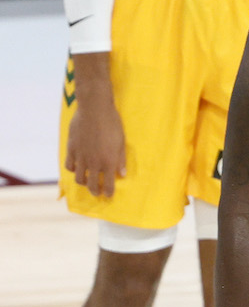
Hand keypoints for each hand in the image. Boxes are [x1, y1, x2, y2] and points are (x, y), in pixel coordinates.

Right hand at [65, 61, 126, 197]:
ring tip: (87, 182)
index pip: (108, 185)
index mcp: (108, 162)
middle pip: (91, 185)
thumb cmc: (112, 124)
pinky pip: (69, 165)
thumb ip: (120, 160)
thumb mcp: (121, 142)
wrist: (94, 110)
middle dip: (95, 191)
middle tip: (97, 192)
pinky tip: (77, 168)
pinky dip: (73, 169)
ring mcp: (81, 156)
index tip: (108, 196)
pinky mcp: (71, 149)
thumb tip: (122, 174)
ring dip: (83, 182)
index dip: (108, 192)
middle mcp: (93, 162)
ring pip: (78, 178)